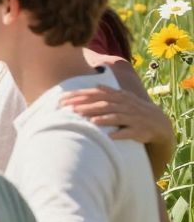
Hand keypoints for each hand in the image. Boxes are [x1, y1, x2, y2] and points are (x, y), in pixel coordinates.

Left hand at [58, 87, 173, 166]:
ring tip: (89, 120)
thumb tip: (96, 85)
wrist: (159, 122)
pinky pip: (129, 132)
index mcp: (119, 96)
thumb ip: (108, 92)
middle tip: (70, 110)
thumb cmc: (135, 110)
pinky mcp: (140, 130)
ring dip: (102, 118)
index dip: (79, 96)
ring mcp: (133, 117)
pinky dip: (120, 134)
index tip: (62, 100)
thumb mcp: (124, 98)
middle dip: (86, 106)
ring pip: (116, 116)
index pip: (95, 94)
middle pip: (103, 104)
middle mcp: (125, 105)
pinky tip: (110, 136)